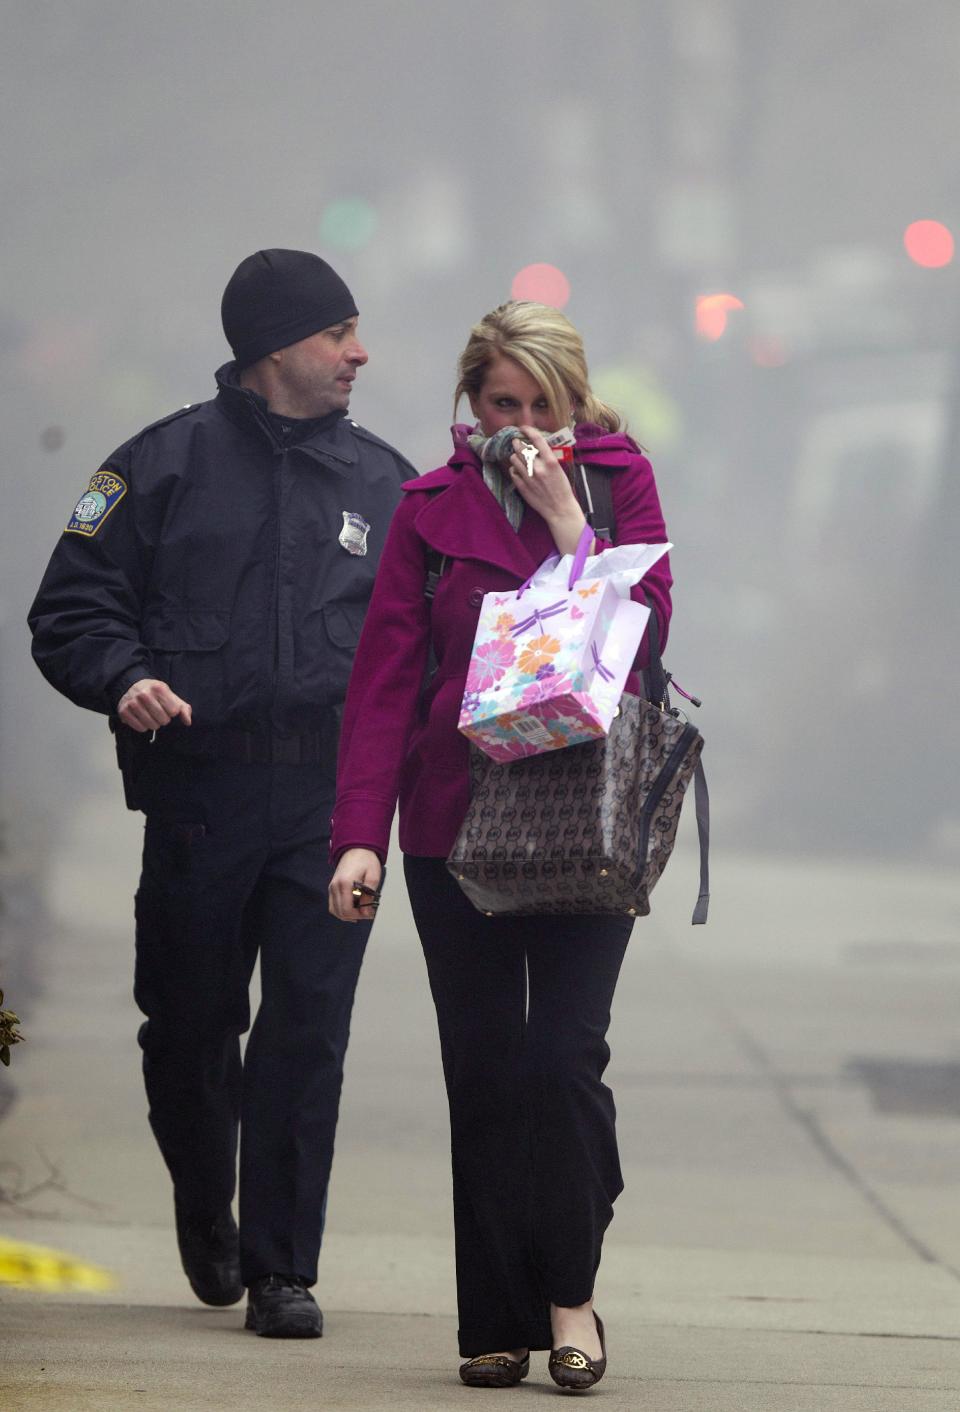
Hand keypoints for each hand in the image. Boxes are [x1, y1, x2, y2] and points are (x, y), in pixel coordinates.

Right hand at [118, 678, 192, 732]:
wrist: (130, 685)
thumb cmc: (153, 692)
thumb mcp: (170, 695)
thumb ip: (182, 707)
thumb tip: (188, 721)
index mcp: (159, 688)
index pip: (173, 711)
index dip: (172, 712)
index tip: (166, 708)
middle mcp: (144, 695)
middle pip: (163, 720)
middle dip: (163, 719)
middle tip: (158, 713)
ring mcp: (133, 703)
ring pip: (152, 725)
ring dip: (153, 724)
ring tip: (150, 716)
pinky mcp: (124, 711)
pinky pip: (140, 728)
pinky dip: (143, 727)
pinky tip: (142, 718)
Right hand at [329, 848, 382, 922]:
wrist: (356, 847)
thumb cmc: (366, 860)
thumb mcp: (373, 877)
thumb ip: (369, 896)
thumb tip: (366, 912)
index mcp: (345, 883)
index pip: (347, 910)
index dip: (359, 915)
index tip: (369, 913)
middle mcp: (335, 886)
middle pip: (340, 912)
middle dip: (354, 916)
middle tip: (366, 912)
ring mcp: (332, 887)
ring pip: (334, 910)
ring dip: (347, 914)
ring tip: (360, 910)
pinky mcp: (332, 887)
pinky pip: (333, 904)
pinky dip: (342, 909)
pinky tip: (353, 907)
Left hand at [508, 426, 587, 552]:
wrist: (559, 509)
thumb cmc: (562, 488)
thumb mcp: (559, 469)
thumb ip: (547, 457)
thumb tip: (535, 446)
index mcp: (550, 461)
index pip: (536, 439)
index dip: (528, 430)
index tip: (523, 427)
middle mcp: (538, 467)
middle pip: (521, 448)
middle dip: (518, 443)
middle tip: (517, 442)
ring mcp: (528, 477)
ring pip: (514, 459)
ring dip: (515, 456)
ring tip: (519, 457)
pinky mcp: (521, 486)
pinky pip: (512, 472)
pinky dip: (514, 469)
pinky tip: (519, 471)